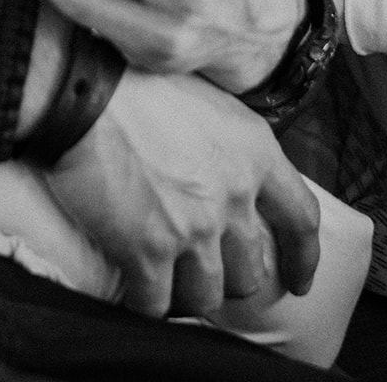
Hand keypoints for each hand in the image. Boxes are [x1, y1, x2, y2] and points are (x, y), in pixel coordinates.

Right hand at [45, 66, 320, 316]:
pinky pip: (156, 305)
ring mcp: (193, 228)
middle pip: (251, 271)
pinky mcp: (149, 251)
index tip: (297, 279)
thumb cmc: (137, 83)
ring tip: (166, 278)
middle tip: (206, 270)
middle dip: (229, 275)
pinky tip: (134, 289)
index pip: (301, 218)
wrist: (83, 93)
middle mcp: (233, 195)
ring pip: (207, 296)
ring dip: (187, 293)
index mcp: (255, 153)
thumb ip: (232, 146)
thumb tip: (230, 179)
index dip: (303, 257)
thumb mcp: (208, 100)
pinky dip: (145, 303)